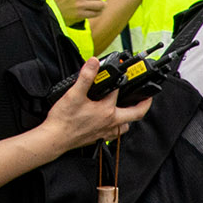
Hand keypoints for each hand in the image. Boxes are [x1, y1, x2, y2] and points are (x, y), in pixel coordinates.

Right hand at [39, 58, 153, 153]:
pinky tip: (111, 123)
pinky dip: (117, 127)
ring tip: (129, 109)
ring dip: (130, 117)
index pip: (118, 91)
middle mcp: (110, 122)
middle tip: (147, 97)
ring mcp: (106, 132)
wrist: (55, 138)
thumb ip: (86, 77)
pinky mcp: (99, 138)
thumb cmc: (64, 120)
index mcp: (106, 111)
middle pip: (136, 114)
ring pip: (126, 126)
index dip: (120, 80)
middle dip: (144, 104)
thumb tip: (94, 63)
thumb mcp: (74, 94)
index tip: (121, 73)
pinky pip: (115, 133)